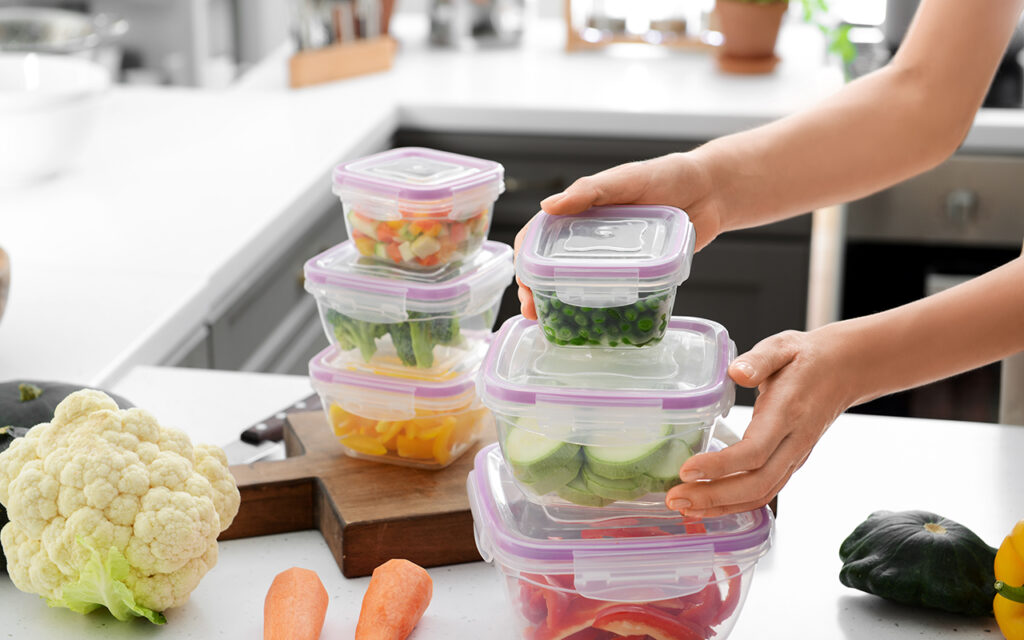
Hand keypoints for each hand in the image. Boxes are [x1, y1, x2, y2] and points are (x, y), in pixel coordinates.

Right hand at [515, 152, 718, 318]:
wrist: (712, 193)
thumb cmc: (668, 176)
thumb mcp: (626, 179)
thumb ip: (590, 191)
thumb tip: (548, 206)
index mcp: (581, 212)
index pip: (538, 237)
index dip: (525, 260)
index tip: (524, 283)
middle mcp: (591, 238)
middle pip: (551, 267)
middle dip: (536, 290)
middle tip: (534, 313)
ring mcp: (612, 258)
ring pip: (577, 285)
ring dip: (560, 306)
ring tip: (554, 325)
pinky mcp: (636, 274)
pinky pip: (612, 294)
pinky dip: (598, 311)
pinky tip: (591, 328)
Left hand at [665, 328, 854, 516]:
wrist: (843, 370)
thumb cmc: (807, 358)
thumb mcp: (782, 346)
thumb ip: (759, 359)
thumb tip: (737, 372)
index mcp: (787, 413)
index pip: (755, 451)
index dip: (720, 466)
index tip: (686, 469)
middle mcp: (793, 442)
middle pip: (756, 483)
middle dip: (714, 497)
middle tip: (675, 499)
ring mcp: (794, 457)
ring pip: (761, 494)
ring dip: (721, 506)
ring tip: (683, 506)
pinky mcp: (789, 463)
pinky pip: (763, 491)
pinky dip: (735, 504)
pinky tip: (707, 504)